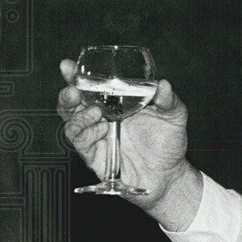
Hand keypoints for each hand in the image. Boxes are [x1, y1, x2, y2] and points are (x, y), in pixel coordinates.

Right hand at [57, 58, 195, 217]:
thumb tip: (164, 84)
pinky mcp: (95, 156)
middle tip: (73, 90)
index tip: (68, 66)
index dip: (76, 76)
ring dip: (77, 115)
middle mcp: (102, 118)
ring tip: (95, 111)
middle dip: (67, 94)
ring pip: (71, 122)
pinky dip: (86, 133)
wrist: (169, 175)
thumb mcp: (174, 116)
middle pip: (72, 103)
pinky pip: (81, 142)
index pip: (91, 87)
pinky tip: (101, 128)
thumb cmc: (169, 143)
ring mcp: (97, 137)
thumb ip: (168, 100)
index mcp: (116, 104)